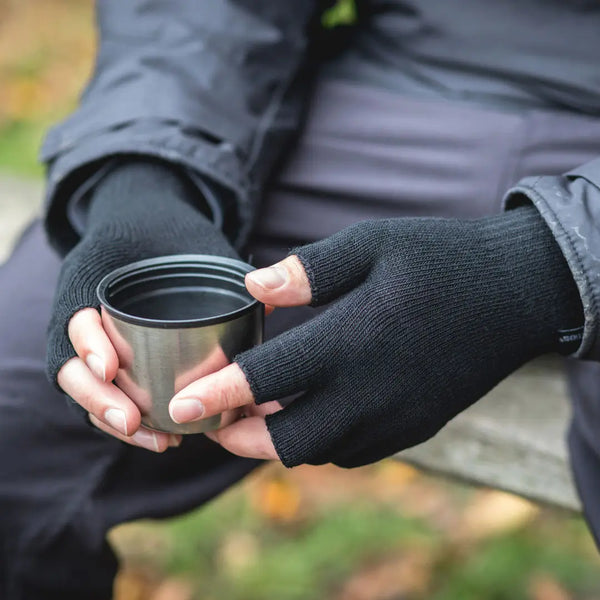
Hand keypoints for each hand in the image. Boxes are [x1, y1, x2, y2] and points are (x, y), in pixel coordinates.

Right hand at [48, 159, 239, 451]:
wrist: (162, 235)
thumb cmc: (177, 239)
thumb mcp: (191, 244)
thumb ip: (222, 271)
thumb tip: (269, 303)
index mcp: (96, 286)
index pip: (76, 320)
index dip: (87, 345)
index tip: (110, 366)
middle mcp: (91, 322)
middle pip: (73, 370)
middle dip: (99, 400)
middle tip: (132, 421)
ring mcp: (101, 347)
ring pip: (92, 395)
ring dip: (118, 422)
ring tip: (160, 441)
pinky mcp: (121, 369)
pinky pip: (117, 401)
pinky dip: (137, 426)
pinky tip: (168, 439)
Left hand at [170, 207, 582, 466]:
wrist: (517, 292)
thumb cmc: (441, 258)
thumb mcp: (375, 242)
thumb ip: (311, 270)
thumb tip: (253, 286)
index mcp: (357, 337)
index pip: (270, 378)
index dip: (217, 393)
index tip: (179, 406)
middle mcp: (375, 389)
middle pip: (290, 440)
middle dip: (240, 438)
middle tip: (211, 421)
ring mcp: (400, 415)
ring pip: (322, 451)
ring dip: (279, 440)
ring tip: (255, 412)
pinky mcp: (418, 425)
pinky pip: (355, 450)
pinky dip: (320, 441)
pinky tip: (310, 411)